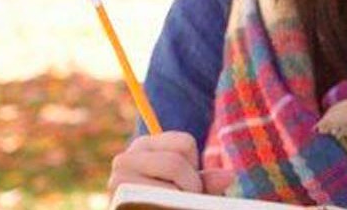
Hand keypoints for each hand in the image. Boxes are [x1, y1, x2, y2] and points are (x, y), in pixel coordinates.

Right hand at [107, 131, 232, 194]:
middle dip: (189, 187)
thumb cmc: (166, 204)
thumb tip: (229, 177)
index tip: (185, 184)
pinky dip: (168, 206)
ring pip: (166, 184)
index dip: (194, 167)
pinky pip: (156, 200)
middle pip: (175, 163)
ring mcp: (117, 178)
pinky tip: (159, 207)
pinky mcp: (118, 196)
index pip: (185, 143)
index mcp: (145, 146)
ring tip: (169, 205)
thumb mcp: (187, 189)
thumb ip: (205, 182)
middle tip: (182, 201)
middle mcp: (126, 157)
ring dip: (178, 200)